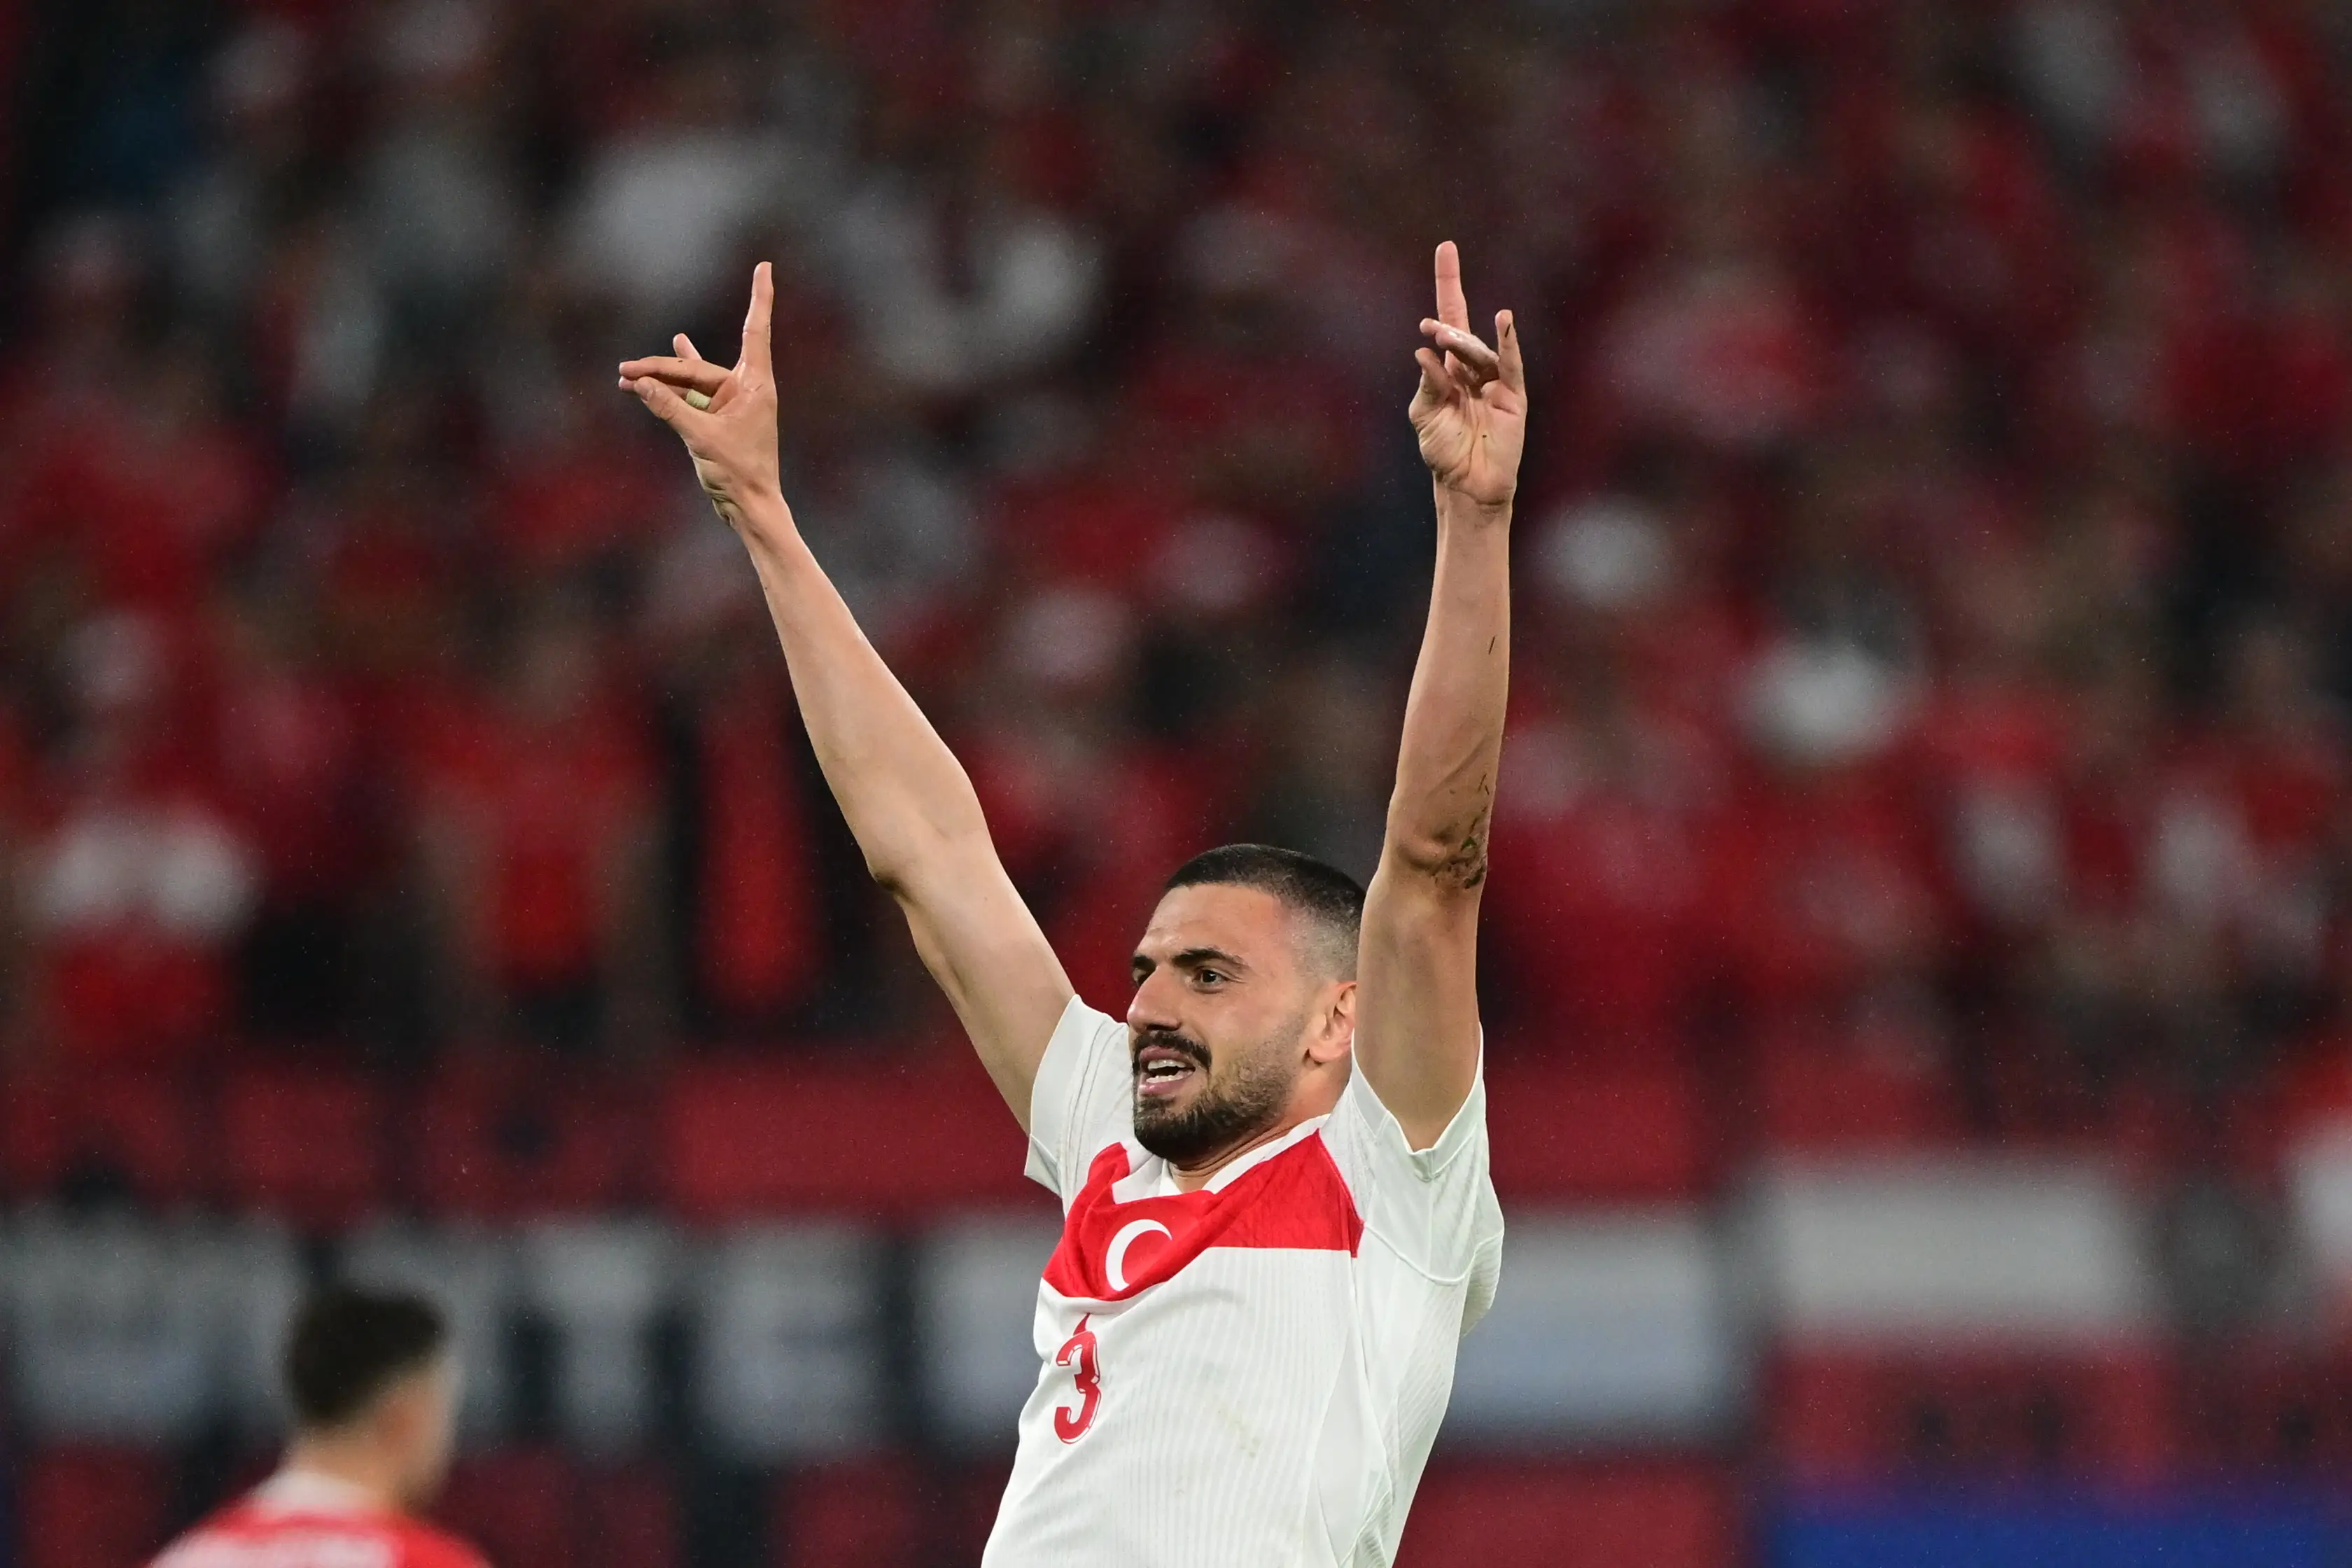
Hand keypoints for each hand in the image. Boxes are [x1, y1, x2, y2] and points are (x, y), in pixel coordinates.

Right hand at [618, 262, 782, 532]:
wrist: (750, 508)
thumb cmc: (738, 474)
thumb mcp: (700, 438)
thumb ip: (669, 408)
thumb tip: (640, 384)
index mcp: (754, 385)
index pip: (755, 330)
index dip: (759, 297)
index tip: (765, 267)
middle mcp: (745, 389)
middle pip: (698, 368)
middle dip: (660, 368)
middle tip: (624, 372)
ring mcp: (731, 405)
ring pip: (690, 382)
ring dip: (661, 378)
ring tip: (628, 371)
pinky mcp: (718, 420)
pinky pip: (690, 397)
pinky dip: (670, 389)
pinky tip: (657, 369)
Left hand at [1408, 241, 1525, 512]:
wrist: (1467, 485)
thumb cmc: (1444, 451)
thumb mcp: (1426, 415)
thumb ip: (1428, 384)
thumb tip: (1424, 353)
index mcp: (1449, 368)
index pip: (1450, 316)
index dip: (1448, 284)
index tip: (1446, 247)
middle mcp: (1473, 369)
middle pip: (1462, 332)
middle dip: (1448, 327)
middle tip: (1431, 329)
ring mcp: (1496, 380)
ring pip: (1478, 352)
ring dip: (1461, 344)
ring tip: (1442, 339)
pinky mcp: (1513, 396)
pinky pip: (1510, 364)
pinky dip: (1506, 342)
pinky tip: (1504, 319)